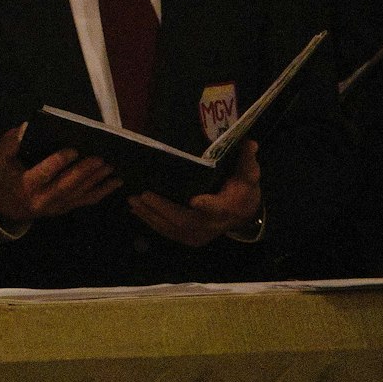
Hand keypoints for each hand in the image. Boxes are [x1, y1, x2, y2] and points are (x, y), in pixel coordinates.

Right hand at [0, 125, 118, 226]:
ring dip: (97, 180)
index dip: (58, 163)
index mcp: (25, 185)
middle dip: (84, 172)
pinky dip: (103, 191)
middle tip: (100, 158)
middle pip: (66, 186)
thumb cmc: (2, 176)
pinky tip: (117, 180)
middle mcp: (43, 199)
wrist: (4, 206)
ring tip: (111, 165)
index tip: (72, 149)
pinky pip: (87, 200)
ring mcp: (57, 206)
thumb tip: (26, 128)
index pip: (43, 174)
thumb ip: (9, 143)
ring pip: (80, 193)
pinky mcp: (66, 207)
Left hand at [128, 140, 261, 246]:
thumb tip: (250, 143)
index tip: (194, 200)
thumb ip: (247, 161)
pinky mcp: (188, 238)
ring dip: (150, 215)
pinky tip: (137, 211)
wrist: (243, 216)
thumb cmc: (243, 192)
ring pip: (171, 228)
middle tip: (142, 195)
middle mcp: (211, 225)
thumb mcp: (249, 175)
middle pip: (184, 220)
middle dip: (162, 209)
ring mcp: (198, 235)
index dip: (207, 206)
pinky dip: (151, 222)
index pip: (217, 208)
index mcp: (226, 208)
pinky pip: (167, 232)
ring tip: (132, 200)